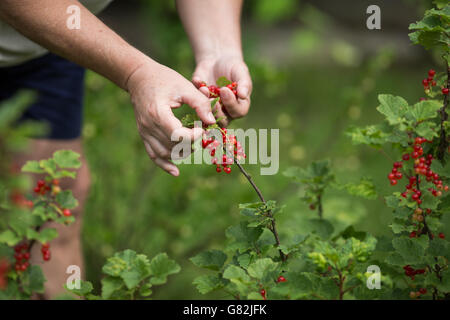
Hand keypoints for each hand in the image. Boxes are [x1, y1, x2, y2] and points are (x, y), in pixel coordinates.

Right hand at [126, 61, 214, 175]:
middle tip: (202, 135)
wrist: (139, 77)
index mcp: (158, 113)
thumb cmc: (164, 79)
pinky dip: (165, 164)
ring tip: (193, 144)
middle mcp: (148, 126)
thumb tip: (212, 121)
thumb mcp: (184, 86)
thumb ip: (200, 103)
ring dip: (181, 153)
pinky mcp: (144, 135)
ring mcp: (144, 132)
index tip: (203, 128)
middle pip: (172, 146)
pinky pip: (153, 155)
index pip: (177, 135)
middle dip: (191, 144)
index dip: (193, 136)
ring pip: (164, 154)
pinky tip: (176, 172)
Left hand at [192, 55, 251, 126]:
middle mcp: (227, 111)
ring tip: (204, 89)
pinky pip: (196, 104)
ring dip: (205, 106)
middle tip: (213, 98)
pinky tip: (198, 80)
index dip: (231, 104)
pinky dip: (196, 93)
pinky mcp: (200, 104)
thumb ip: (244, 83)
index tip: (224, 90)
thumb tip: (243, 95)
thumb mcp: (240, 72)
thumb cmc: (233, 67)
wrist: (217, 61)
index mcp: (240, 105)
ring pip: (208, 117)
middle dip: (217, 110)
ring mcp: (212, 109)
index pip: (238, 112)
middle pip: (223, 121)